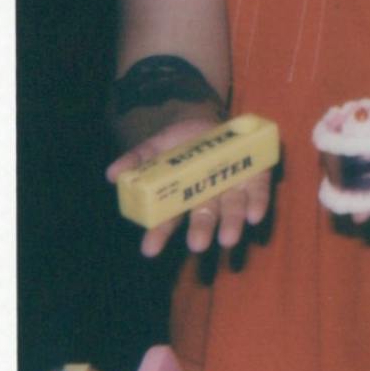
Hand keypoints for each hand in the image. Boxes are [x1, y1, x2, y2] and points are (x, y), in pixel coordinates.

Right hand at [106, 115, 274, 259]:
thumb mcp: (154, 148)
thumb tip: (111, 175)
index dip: (159, 234)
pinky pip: (258, 193)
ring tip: (228, 239)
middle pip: (204, 217)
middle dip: (201, 230)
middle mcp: (208, 198)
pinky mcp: (255, 176)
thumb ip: (136, 160)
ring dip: (231, 224)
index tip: (149, 249)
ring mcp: (232, 188)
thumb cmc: (179, 143)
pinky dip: (257, 204)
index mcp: (182, 197)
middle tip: (197, 245)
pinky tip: (255, 217)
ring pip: (232, 209)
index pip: (169, 220)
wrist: (208, 121)